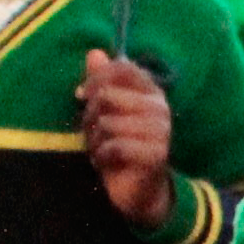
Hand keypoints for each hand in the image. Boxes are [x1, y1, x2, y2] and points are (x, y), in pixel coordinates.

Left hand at [79, 50, 173, 225]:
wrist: (138, 190)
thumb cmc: (120, 145)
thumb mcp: (106, 111)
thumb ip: (102, 81)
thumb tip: (94, 53)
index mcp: (151, 92)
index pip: (122, 68)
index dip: (95, 79)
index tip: (82, 96)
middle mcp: (160, 108)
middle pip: (107, 95)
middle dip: (90, 116)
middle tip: (93, 132)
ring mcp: (161, 131)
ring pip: (108, 123)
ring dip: (95, 140)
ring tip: (102, 149)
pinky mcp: (156, 154)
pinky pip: (115, 146)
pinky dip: (103, 157)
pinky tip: (108, 162)